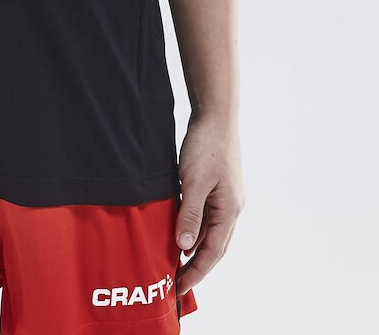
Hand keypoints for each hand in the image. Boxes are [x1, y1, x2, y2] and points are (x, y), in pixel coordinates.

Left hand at [174, 113, 244, 296]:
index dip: (196, 272)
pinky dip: (191, 226)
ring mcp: (225, 197)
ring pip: (208, 231)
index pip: (213, 252)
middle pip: (214, 246)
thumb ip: (189, 214)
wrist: (215, 115)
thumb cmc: (206, 146)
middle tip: (175, 282)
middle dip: (196, 266)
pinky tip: (176, 229)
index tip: (179, 288)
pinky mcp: (216, 186)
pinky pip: (204, 215)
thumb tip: (183, 246)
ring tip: (172, 260)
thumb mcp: (193, 181)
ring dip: (192, 246)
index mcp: (229, 211)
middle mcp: (231, 208)